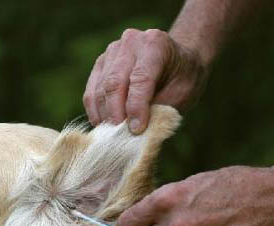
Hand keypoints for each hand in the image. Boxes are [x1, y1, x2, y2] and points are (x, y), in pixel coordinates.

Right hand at [83, 28, 208, 133]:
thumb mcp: (182, 93)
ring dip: (104, 115)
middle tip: (119, 136)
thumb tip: (134, 130)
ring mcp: (112, 51)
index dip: (136, 107)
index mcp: (155, 44)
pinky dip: (95, 111)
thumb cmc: (182, 78)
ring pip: (100, 88)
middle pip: (115, 82)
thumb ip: (160, 108)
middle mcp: (130, 42)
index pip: (140, 78)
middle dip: (116, 113)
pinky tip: (102, 125)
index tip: (136, 130)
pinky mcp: (100, 64)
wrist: (177, 60)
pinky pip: (91, 91)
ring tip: (111, 135)